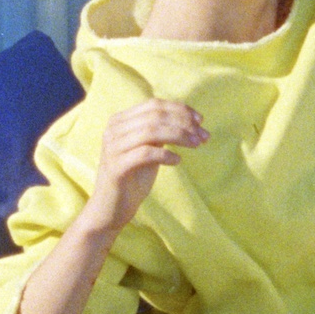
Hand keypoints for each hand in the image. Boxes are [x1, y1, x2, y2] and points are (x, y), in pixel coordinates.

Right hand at [84, 99, 208, 233]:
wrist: (110, 209)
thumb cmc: (133, 176)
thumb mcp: (149, 148)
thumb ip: (162, 132)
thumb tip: (193, 120)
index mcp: (120, 120)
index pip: (154, 105)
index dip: (180, 109)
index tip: (201, 120)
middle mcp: (114, 130)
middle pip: (155, 116)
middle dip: (185, 123)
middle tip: (204, 136)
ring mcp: (113, 148)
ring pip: (151, 131)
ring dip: (180, 136)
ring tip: (197, 145)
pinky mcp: (116, 167)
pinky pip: (146, 153)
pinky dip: (166, 155)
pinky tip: (178, 161)